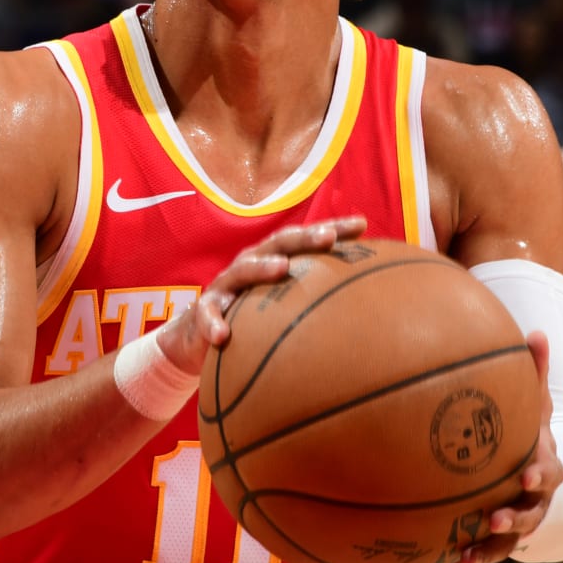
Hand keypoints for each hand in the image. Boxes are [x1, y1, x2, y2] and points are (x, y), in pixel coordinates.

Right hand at [153, 216, 367, 375]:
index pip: (306, 240)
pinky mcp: (203, 311)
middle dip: (304, 239)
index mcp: (272, 260)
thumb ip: (313, 301)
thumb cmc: (250, 317)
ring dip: (261, 267)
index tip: (362, 225)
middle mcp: (250, 265)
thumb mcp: (281, 306)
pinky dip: (214, 323)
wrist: (197, 337)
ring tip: (280, 268)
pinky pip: (207, 315)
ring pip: (242, 271)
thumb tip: (365, 308)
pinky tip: (223, 336)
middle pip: (278, 244)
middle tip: (328, 238)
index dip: (333, 230)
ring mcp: (225, 286)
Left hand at [402, 331, 562, 562]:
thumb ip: (533, 371)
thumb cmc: (526, 432)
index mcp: (542, 471)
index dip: (539, 475)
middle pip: (527, 519)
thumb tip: (535, 330)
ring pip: (496, 549)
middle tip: (492, 520)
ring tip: (459, 559)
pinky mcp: (477, 545)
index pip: (548, 475)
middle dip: (511, 522)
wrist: (526, 475)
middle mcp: (528, 506)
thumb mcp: (532, 403)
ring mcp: (504, 530)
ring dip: (478, 554)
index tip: (527, 474)